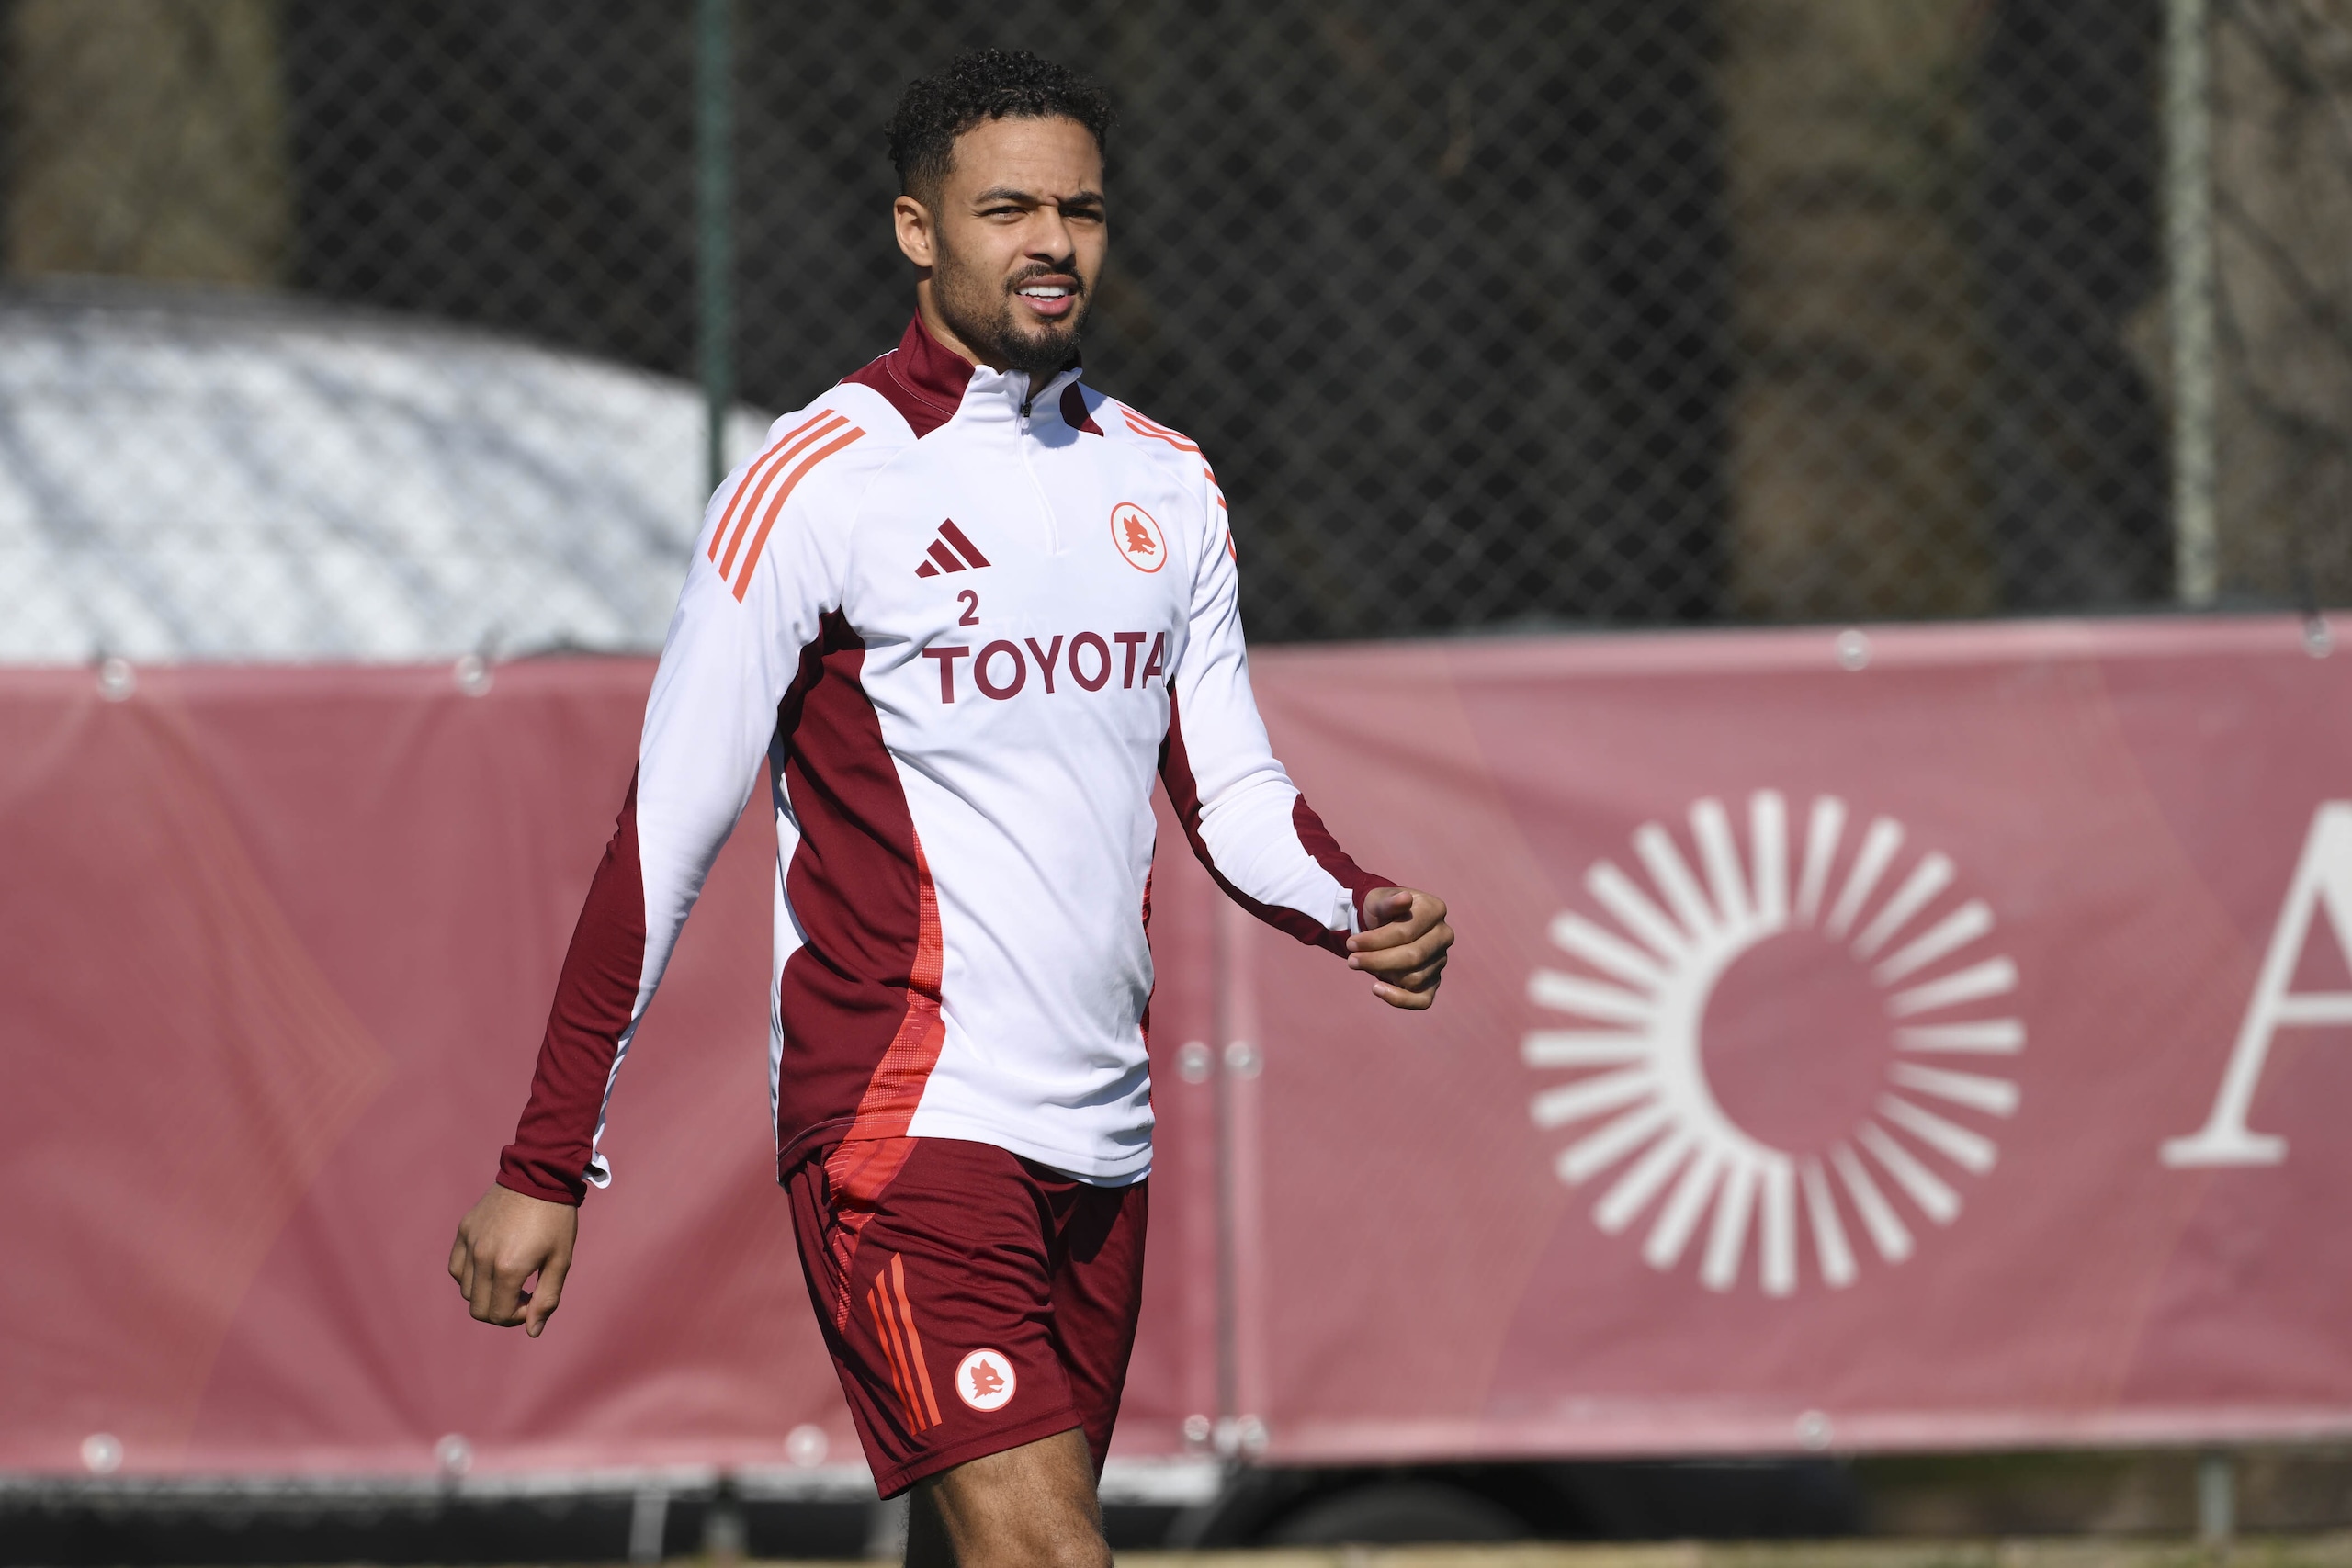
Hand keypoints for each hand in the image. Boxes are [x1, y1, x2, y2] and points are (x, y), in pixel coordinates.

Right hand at [448, 1183, 577, 1336]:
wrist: (540, 1174)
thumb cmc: (556, 1219)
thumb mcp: (561, 1260)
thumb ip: (547, 1298)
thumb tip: (533, 1331)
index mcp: (508, 1268)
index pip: (498, 1315)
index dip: (517, 1316)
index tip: (532, 1299)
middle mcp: (482, 1258)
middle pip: (478, 1308)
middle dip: (500, 1310)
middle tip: (521, 1293)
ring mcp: (470, 1243)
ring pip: (466, 1290)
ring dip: (486, 1293)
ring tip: (509, 1276)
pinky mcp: (464, 1230)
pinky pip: (457, 1267)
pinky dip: (470, 1275)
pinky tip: (491, 1264)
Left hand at [1345, 887, 1451, 1009]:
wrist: (1381, 924)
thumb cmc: (1381, 910)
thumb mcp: (1378, 900)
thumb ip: (1389, 901)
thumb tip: (1405, 898)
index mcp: (1435, 910)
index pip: (1407, 931)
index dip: (1377, 940)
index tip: (1350, 943)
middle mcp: (1444, 935)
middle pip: (1413, 957)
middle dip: (1377, 960)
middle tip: (1351, 960)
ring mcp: (1441, 960)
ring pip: (1414, 978)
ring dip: (1382, 974)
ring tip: (1360, 963)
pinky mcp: (1433, 982)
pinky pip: (1422, 1000)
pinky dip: (1399, 999)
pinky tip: (1376, 988)